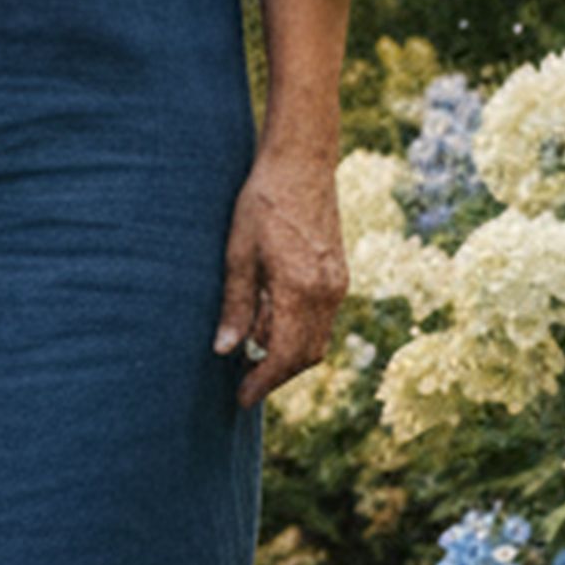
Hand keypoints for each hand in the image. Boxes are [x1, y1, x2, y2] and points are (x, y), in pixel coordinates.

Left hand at [214, 132, 349, 409]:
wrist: (301, 164)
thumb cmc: (261, 203)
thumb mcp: (237, 252)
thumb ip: (236, 304)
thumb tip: (225, 350)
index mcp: (301, 290)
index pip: (286, 355)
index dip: (264, 382)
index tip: (241, 399)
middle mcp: (328, 293)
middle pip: (306, 355)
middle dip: (277, 375)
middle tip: (245, 385)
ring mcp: (337, 284)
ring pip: (317, 339)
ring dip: (288, 355)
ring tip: (252, 357)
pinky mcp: (338, 274)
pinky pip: (321, 318)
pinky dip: (298, 331)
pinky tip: (270, 325)